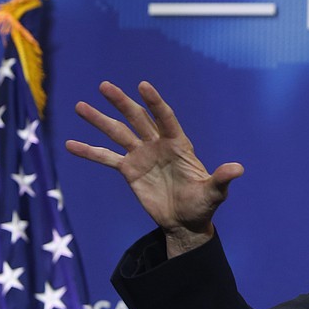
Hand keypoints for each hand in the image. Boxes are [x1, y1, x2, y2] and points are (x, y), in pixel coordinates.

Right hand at [65, 81, 243, 256]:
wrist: (185, 223)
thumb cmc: (203, 205)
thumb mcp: (214, 193)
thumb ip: (222, 179)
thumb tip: (239, 169)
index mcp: (179, 145)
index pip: (165, 119)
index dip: (155, 103)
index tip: (143, 85)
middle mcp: (158, 145)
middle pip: (137, 119)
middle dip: (122, 103)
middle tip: (105, 86)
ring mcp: (142, 156)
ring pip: (118, 133)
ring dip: (99, 120)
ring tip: (80, 106)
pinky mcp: (129, 171)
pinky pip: (106, 158)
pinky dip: (89, 151)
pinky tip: (70, 144)